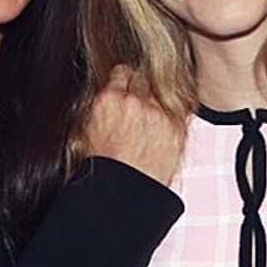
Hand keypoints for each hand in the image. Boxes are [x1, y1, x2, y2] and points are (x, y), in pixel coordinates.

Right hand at [83, 66, 182, 186]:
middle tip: (138, 106)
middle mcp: (134, 101)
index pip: (122, 72)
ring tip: (150, 124)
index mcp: (109, 100)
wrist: (126, 193)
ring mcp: (158, 113)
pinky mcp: (177, 126)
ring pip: (162, 94)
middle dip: (140, 89)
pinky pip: (178, 110)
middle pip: (142, 79)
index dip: (124, 81)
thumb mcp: (88, 131)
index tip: (127, 87)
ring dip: (156, 104)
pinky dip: (171, 117)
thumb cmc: (105, 169)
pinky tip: (162, 131)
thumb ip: (101, 107)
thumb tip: (109, 95)